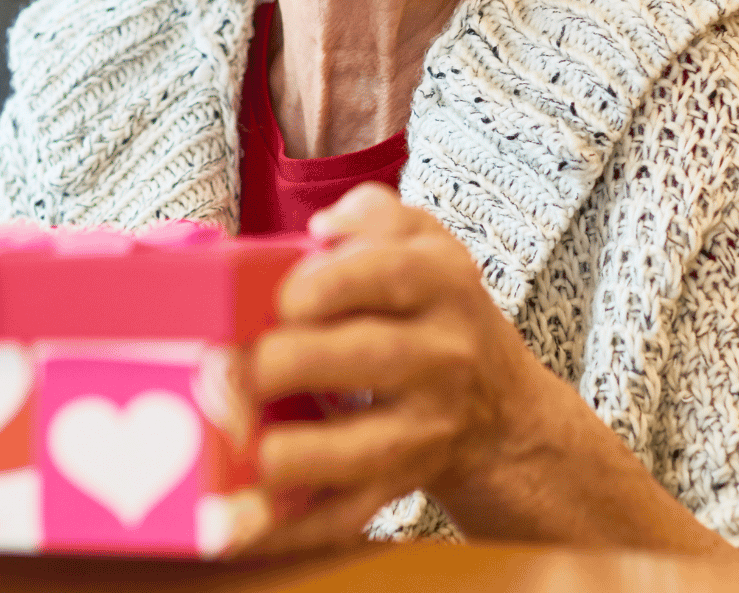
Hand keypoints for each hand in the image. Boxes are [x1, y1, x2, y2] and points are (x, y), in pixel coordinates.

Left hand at [220, 181, 546, 554]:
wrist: (502, 412)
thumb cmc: (438, 314)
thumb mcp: (427, 246)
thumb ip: (376, 214)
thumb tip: (323, 226)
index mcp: (441, 285)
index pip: (391, 274)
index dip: (332, 282)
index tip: (282, 295)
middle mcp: (442, 356)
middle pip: (375, 357)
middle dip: (300, 361)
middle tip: (235, 367)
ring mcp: (425, 427)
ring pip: (369, 446)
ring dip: (304, 453)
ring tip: (250, 449)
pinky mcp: (400, 483)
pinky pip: (350, 512)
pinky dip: (295, 525)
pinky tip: (241, 525)